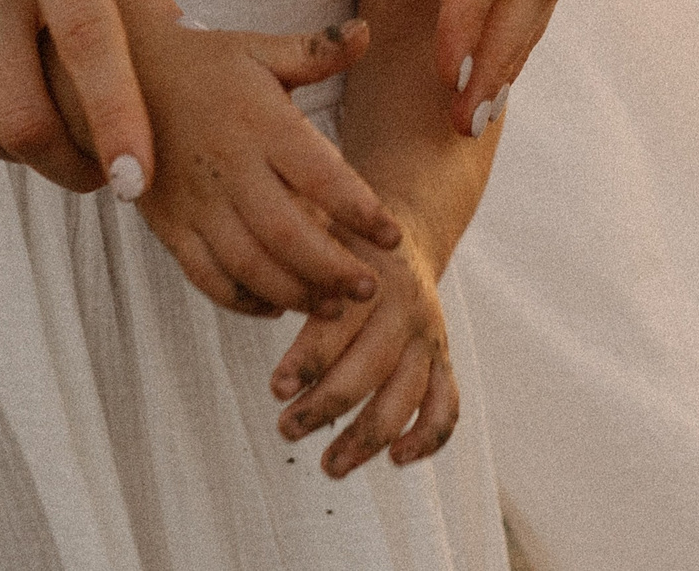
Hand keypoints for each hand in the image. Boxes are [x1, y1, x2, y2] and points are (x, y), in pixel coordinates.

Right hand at [45, 0, 405, 316]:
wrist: (114, 75)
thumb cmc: (203, 64)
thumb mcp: (257, 48)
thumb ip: (316, 49)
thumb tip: (369, 31)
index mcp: (258, 120)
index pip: (320, 173)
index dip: (360, 210)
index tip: (393, 235)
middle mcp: (228, 164)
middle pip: (285, 232)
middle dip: (332, 268)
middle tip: (369, 287)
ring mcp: (194, 199)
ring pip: (248, 263)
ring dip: (295, 292)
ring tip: (333, 304)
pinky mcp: (167, 223)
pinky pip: (206, 275)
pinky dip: (242, 301)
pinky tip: (275, 305)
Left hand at [268, 212, 460, 478]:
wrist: (397, 233)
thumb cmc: (335, 242)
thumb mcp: (313, 234)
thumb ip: (291, 263)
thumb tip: (253, 285)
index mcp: (369, 278)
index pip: (338, 327)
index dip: (307, 361)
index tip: (275, 389)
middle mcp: (405, 309)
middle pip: (369, 369)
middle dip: (324, 406)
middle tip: (285, 430)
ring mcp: (428, 337)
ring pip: (405, 397)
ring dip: (368, 437)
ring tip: (329, 466)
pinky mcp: (442, 358)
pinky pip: (445, 404)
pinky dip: (429, 437)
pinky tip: (397, 459)